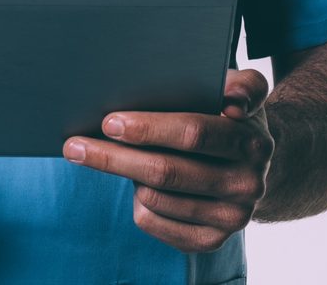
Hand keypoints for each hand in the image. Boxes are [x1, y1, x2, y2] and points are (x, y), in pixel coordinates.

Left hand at [62, 68, 274, 253]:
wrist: (251, 167)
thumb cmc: (229, 117)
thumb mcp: (242, 91)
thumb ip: (243, 85)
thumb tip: (232, 99)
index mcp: (252, 143)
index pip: (193, 133)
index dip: (148, 128)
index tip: (108, 122)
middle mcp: (248, 185)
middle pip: (166, 171)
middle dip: (114, 157)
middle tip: (74, 145)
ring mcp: (231, 217)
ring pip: (155, 198)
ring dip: (125, 176)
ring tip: (115, 156)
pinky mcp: (211, 240)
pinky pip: (154, 222)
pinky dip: (137, 202)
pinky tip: (137, 185)